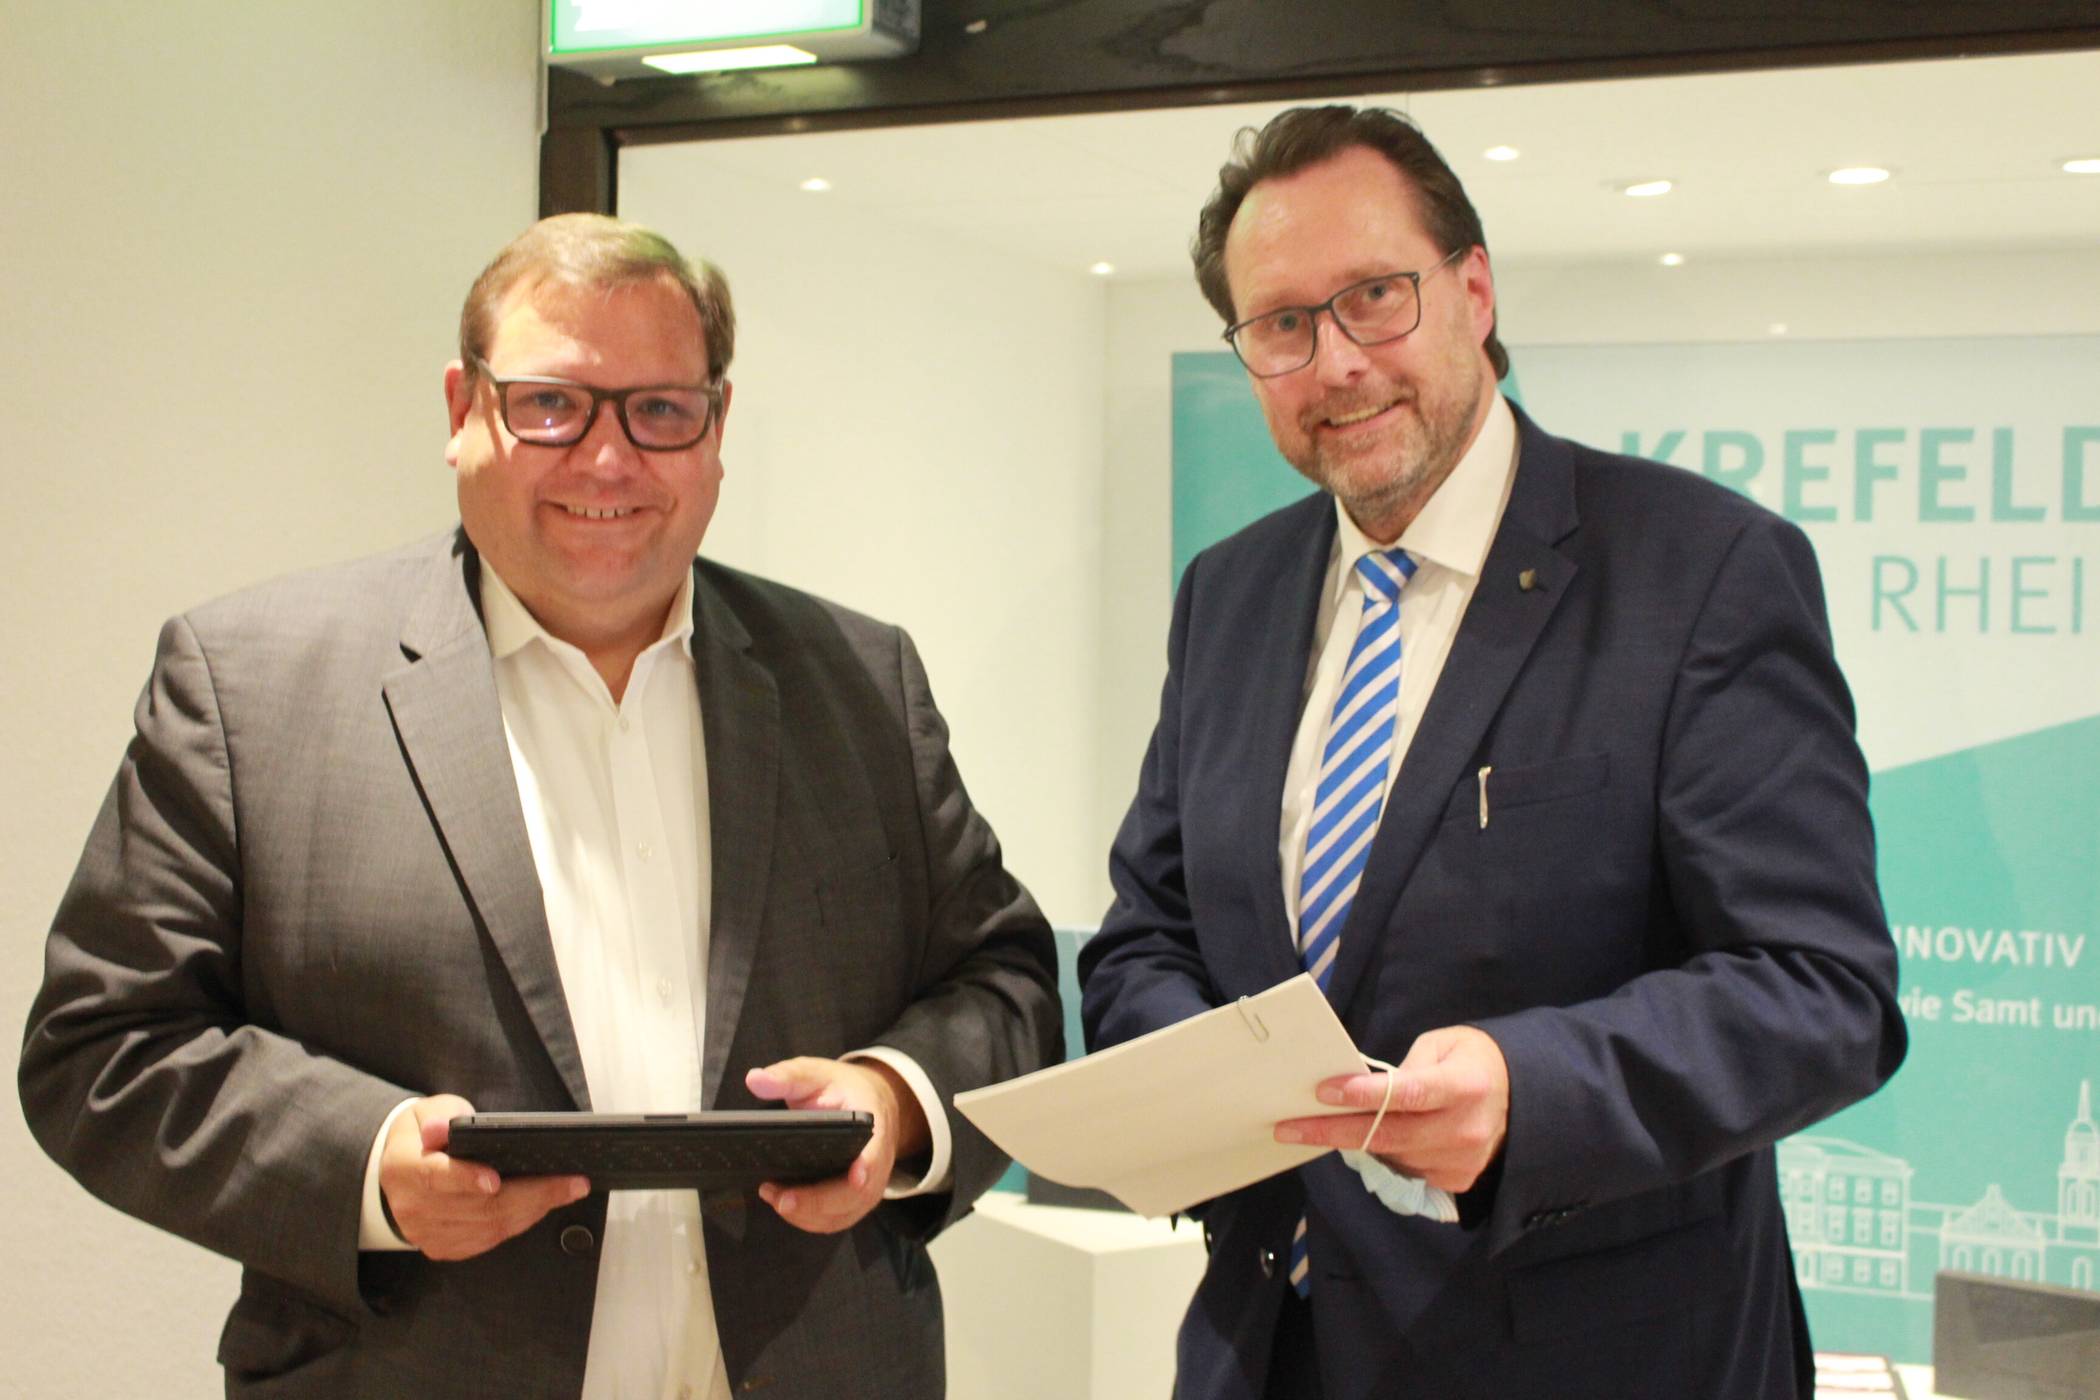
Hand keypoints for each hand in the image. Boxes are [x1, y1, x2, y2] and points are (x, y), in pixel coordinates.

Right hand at [377, 1094, 588, 1261]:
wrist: (401, 1169)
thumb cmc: (424, 1134)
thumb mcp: (427, 1112)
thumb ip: (439, 1117)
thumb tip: (439, 1129)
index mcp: (403, 1169)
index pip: (435, 1178)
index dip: (466, 1180)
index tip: (496, 1180)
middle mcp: (411, 1207)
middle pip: (477, 1208)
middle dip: (531, 1195)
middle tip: (573, 1182)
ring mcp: (425, 1233)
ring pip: (489, 1228)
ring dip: (534, 1210)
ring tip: (568, 1191)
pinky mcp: (442, 1247)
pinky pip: (488, 1240)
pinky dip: (520, 1223)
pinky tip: (544, 1205)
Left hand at [744, 1058, 928, 1234]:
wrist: (868, 1102)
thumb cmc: (840, 1088)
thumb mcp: (815, 1073)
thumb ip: (788, 1076)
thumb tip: (755, 1079)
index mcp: (873, 1123)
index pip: (875, 1150)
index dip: (868, 1166)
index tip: (855, 1177)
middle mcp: (878, 1161)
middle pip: (857, 1193)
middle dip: (818, 1201)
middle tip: (780, 1198)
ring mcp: (869, 1185)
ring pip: (844, 1213)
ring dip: (808, 1214)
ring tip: (773, 1197)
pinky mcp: (856, 1201)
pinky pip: (836, 1220)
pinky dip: (809, 1219)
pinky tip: (783, 1203)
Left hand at [1273, 1025, 1509, 1192]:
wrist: (1521, 1099)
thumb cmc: (1473, 1061)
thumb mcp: (1444, 1044)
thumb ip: (1405, 1066)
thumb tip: (1359, 1087)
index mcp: (1464, 1085)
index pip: (1406, 1093)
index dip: (1363, 1094)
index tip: (1323, 1091)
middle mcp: (1464, 1128)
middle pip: (1387, 1135)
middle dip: (1331, 1131)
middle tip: (1287, 1127)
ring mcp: (1461, 1161)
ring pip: (1390, 1155)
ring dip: (1349, 1141)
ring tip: (1310, 1128)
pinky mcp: (1455, 1180)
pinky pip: (1403, 1168)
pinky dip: (1379, 1153)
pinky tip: (1361, 1138)